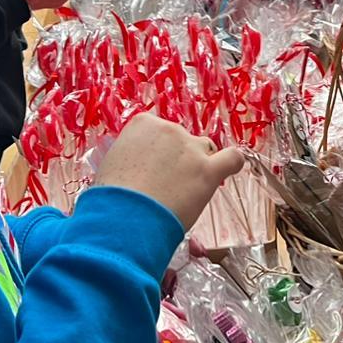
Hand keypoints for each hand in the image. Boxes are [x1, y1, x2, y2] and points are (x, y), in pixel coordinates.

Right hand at [95, 114, 246, 230]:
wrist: (121, 218)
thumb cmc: (110, 198)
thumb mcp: (112, 165)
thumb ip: (132, 156)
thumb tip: (140, 167)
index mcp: (143, 123)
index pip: (159, 132)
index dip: (157, 153)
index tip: (150, 171)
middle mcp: (169, 129)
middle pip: (182, 141)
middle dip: (176, 161)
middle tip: (164, 188)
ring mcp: (191, 148)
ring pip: (204, 151)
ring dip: (197, 166)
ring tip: (183, 193)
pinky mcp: (208, 170)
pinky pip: (232, 158)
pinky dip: (233, 163)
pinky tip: (231, 169)